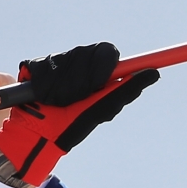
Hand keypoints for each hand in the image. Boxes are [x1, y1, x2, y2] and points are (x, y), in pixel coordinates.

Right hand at [0, 43, 157, 184]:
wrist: (39, 135)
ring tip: (60, 102)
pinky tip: (45, 97)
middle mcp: (75, 63)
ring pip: (65, 60)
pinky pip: (43, 66)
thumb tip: (154, 73)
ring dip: (65, 87)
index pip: (105, 51)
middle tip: (78, 98)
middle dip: (84, 80)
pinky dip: (45, 85)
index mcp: (95, 71)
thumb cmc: (74, 125)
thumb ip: (126, 90)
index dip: (104, 63)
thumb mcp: (103, 108)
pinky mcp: (32, 66)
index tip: (103, 78)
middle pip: (86, 53)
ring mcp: (54, 63)